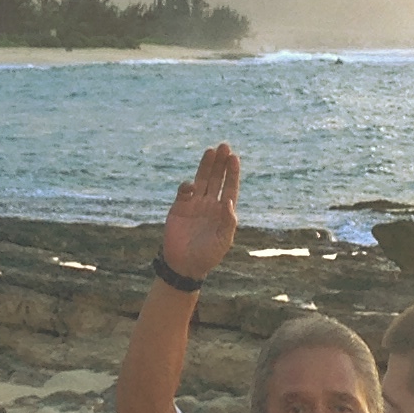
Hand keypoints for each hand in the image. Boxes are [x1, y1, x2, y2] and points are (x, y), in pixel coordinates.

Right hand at [161, 145, 241, 286]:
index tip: (234, 158)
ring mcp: (194, 205)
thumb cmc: (207, 256)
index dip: (232, 173)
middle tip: (224, 146)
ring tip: (211, 151)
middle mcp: (209, 204)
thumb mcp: (223, 241)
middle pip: (216, 179)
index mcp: (223, 212)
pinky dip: (187, 186)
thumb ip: (228, 222)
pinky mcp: (179, 208)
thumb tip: (230, 201)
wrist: (184, 265)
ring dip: (206, 166)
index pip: (230, 187)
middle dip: (220, 163)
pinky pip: (184, 192)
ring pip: (201, 180)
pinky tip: (191, 184)